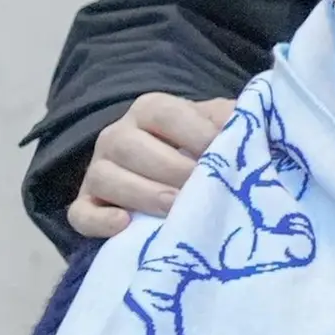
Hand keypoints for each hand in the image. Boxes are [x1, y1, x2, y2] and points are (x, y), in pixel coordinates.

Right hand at [70, 94, 237, 238]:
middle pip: (128, 144)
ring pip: (103, 177)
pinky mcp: (86, 205)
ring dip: (140, 193)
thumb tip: (254, 122)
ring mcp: (97, 171)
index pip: (164, 113)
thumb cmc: (200, 149)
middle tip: (200, 187)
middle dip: (169, 167)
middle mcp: (116, 136)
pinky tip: (125, 225)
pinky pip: (80, 214)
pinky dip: (99, 221)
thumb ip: (234, 120)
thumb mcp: (218, 127)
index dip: (194, 132)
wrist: (171, 175)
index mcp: (150, 110)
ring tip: (174, 207)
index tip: (222, 153)